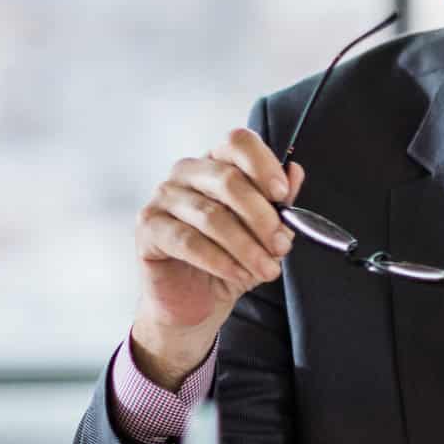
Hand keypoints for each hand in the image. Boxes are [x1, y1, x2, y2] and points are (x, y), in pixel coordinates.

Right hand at [130, 128, 302, 388]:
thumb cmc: (232, 259)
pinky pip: (188, 241)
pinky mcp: (148, 228)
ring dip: (246, 246)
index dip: (262, 164)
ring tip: (268, 270)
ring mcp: (163, 198)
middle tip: (281, 247)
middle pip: (228, 179)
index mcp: (218, 163)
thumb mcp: (265, 233)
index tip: (282, 194)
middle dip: (262, 217)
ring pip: (211, 215)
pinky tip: (238, 274)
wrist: (198, 300)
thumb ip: (280, 203)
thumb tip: (295, 172)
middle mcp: (187, 173)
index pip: (238, 143)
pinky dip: (219, 260)